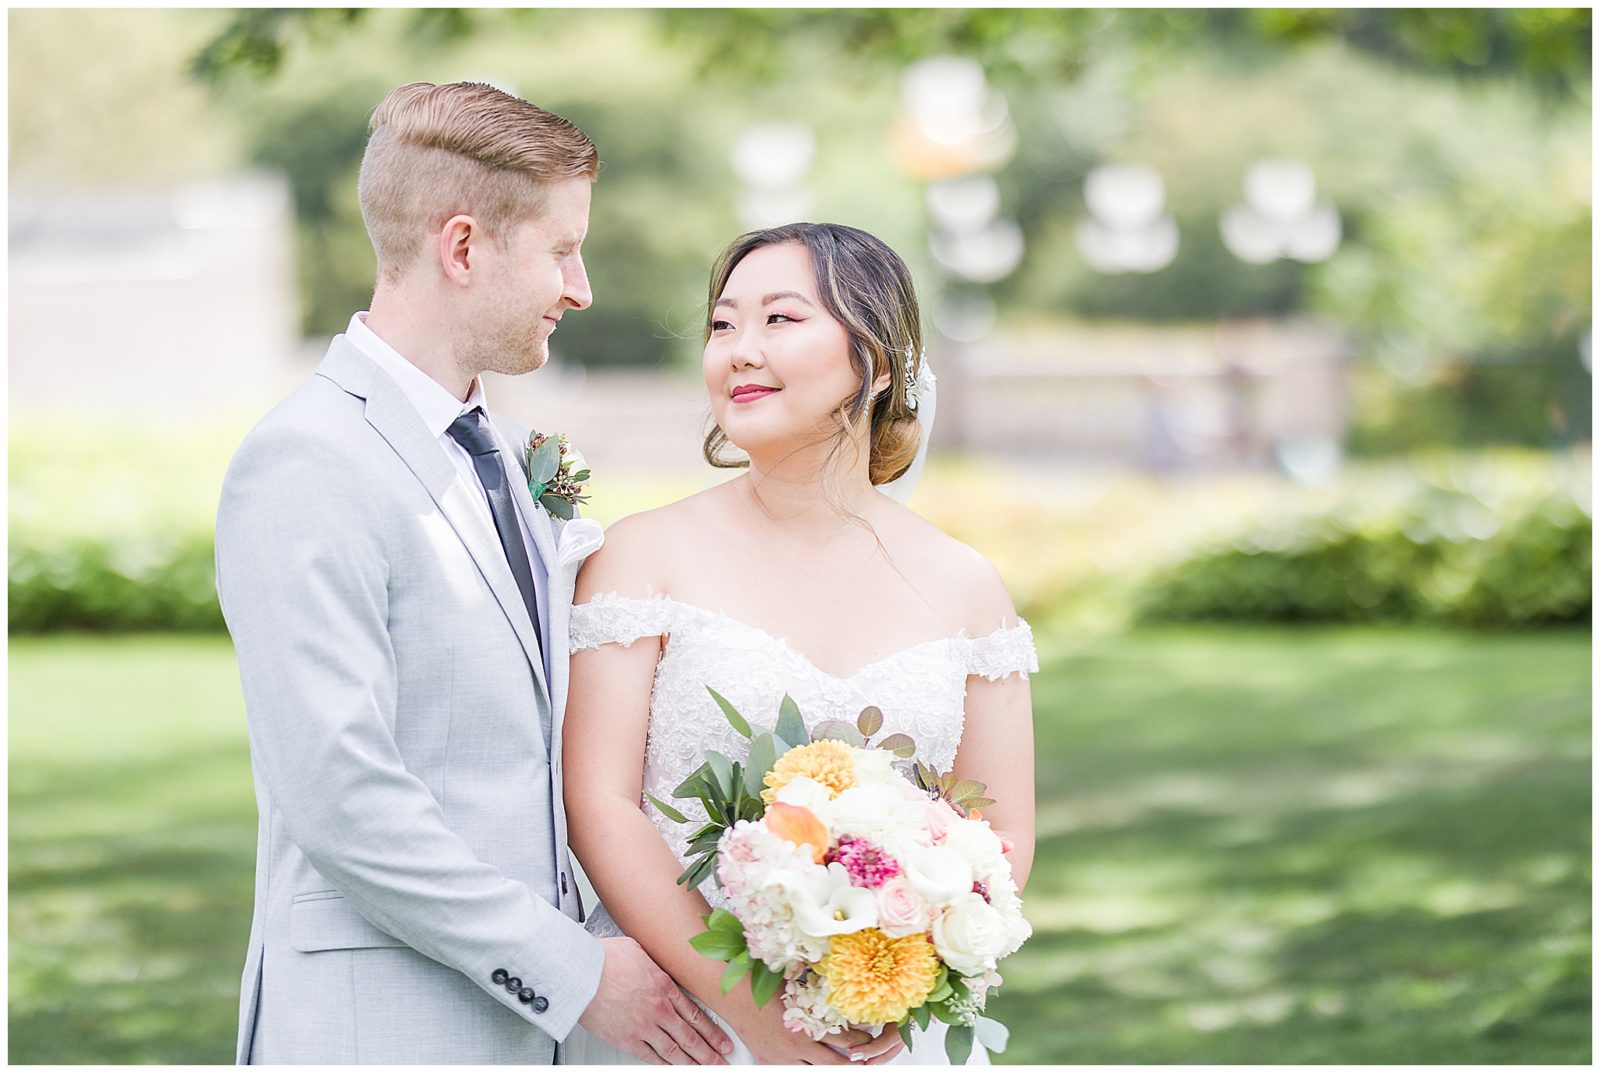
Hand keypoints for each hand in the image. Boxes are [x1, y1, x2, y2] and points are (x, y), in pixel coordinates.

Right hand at [577, 937, 733, 1064]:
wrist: (582, 973)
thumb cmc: (604, 959)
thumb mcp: (640, 951)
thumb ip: (655, 964)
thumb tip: (659, 964)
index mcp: (665, 986)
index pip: (696, 1015)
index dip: (713, 1032)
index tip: (723, 1041)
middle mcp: (659, 1009)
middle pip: (691, 1037)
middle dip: (710, 1053)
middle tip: (722, 1062)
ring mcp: (644, 1026)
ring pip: (675, 1051)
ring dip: (692, 1063)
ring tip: (705, 1069)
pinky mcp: (626, 1039)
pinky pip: (651, 1057)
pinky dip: (665, 1065)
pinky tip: (674, 1069)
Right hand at [726, 991, 905, 1064]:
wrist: (730, 990)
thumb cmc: (759, 979)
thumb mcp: (794, 978)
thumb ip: (816, 982)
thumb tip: (835, 970)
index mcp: (806, 1024)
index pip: (844, 1038)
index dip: (860, 1038)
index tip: (868, 1035)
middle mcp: (796, 1044)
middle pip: (834, 1063)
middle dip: (853, 1062)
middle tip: (864, 1058)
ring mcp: (781, 1056)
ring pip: (814, 1071)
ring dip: (831, 1067)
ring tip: (844, 1063)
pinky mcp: (768, 1060)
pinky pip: (791, 1071)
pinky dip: (804, 1068)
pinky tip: (811, 1064)